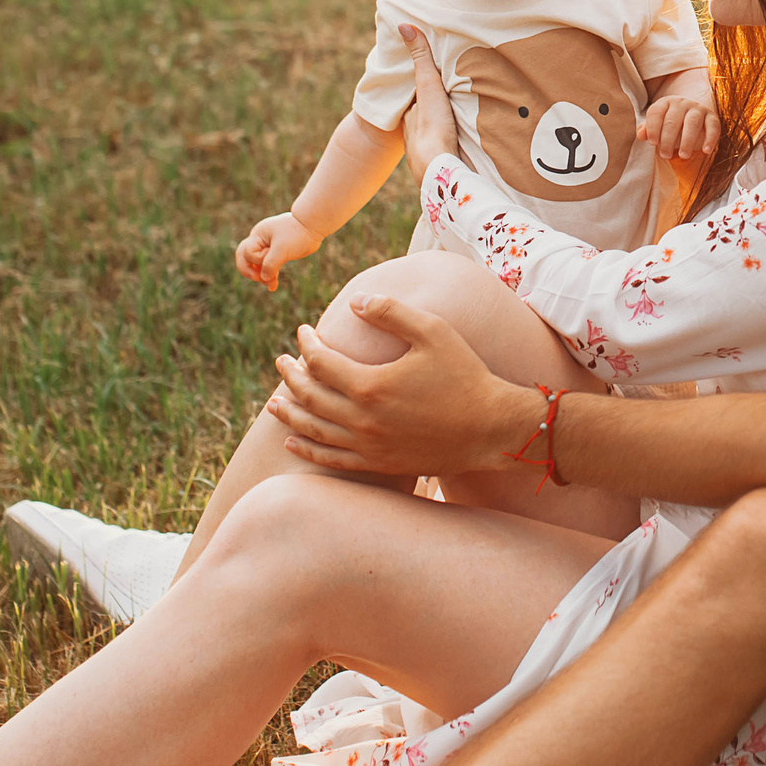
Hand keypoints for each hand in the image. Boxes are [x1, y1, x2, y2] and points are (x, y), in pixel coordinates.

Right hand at [236, 211, 321, 290]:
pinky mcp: (278, 253)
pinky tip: (273, 286)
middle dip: (249, 270)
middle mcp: (260, 241)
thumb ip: (270, 264)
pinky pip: (269, 266)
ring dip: (263, 276)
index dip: (257, 259)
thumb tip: (263, 278)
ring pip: (258, 264)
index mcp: (258, 235)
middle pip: (245, 257)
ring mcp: (268, 247)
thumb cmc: (297, 234)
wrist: (313, 227)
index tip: (270, 257)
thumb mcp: (282, 249)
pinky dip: (271, 275)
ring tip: (271, 285)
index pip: (247, 252)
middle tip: (257, 278)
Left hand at [265, 294, 542, 477]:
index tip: (304, 331)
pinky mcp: (378, 463)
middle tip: (282, 361)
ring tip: (274, 402)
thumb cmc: (465, 374)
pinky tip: (293, 440)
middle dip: (291, 376)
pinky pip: (332, 459)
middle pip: (310, 396)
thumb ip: (391, 312)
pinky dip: (308, 449)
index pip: (321, 362)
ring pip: (314, 430)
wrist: (490, 428)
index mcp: (370, 385)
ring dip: (290, 413)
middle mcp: (362, 420)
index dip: (307, 344)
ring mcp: (368, 446)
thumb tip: (354, 301)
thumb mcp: (433, 331)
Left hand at [398, 24, 459, 168]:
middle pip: (424, 121)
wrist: (438, 168)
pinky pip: (445, 156)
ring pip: (434, 140)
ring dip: (444, 134)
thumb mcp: (428, 85)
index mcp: (409, 116)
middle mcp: (413, 137)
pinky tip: (461, 150)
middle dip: (435, 115)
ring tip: (460, 127)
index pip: (415, 101)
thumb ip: (421, 58)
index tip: (432, 86)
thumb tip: (404, 25)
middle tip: (449, 106)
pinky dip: (450, 151)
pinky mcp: (440, 170)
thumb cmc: (432, 125)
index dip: (423, 93)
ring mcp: (425, 156)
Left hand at [639, 93, 720, 162]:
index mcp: (665, 103)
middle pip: (673, 120)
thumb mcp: (658, 126)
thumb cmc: (671, 124)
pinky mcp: (712, 117)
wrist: (694, 114)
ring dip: (687, 140)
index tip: (652, 143)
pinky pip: (713, 126)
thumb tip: (642, 135)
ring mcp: (698, 109)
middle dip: (668, 139)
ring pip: (692, 122)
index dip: (653, 128)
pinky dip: (710, 139)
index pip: (656, 112)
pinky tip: (706, 151)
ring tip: (683, 156)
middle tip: (665, 155)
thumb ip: (648, 130)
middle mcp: (681, 103)